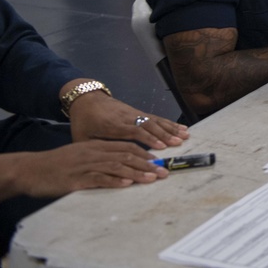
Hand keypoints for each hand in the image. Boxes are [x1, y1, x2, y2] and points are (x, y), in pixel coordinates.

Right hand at [0, 140, 165, 203]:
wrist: (31, 169)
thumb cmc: (57, 163)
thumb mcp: (82, 154)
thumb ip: (101, 156)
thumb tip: (122, 165)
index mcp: (97, 146)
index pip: (127, 147)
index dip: (146, 153)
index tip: (160, 161)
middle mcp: (95, 152)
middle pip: (127, 156)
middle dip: (148, 164)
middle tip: (163, 172)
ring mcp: (86, 165)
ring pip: (117, 166)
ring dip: (137, 173)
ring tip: (152, 179)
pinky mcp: (77, 179)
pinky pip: (99, 179)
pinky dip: (114, 181)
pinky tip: (127, 184)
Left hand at [66, 85, 188, 149]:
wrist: (87, 99)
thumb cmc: (84, 122)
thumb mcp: (82, 138)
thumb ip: (95, 151)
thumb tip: (105, 167)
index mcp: (111, 125)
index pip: (133, 131)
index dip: (148, 138)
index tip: (160, 147)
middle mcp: (125, 117)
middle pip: (148, 124)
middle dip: (164, 134)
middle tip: (178, 143)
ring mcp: (133, 113)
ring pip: (154, 120)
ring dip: (170, 128)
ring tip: (185, 135)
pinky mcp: (138, 112)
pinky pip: (155, 117)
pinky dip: (169, 123)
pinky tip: (180, 128)